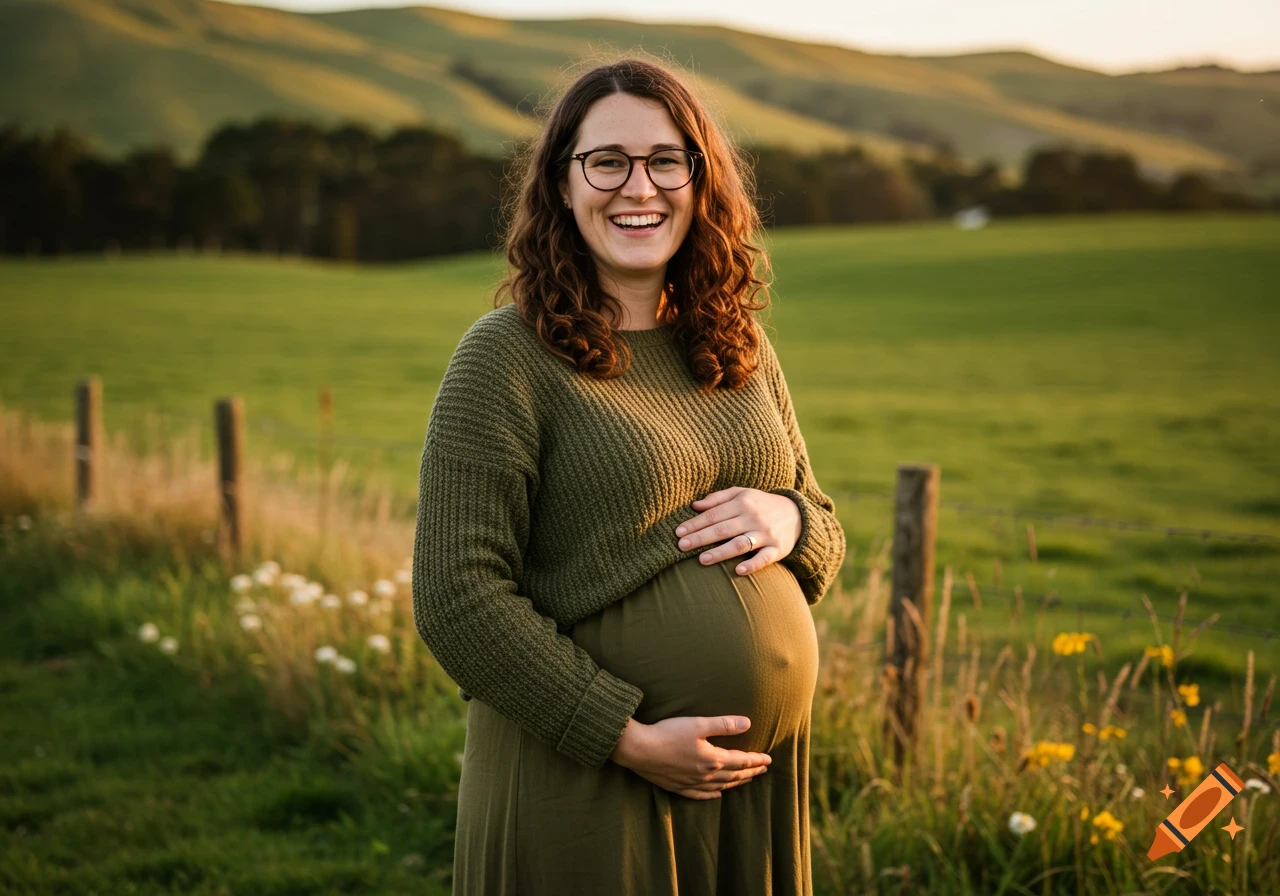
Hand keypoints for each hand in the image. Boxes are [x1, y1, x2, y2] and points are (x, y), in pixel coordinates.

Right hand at [609, 716, 771, 798]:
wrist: (638, 750)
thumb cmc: (667, 733)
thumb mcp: (698, 724)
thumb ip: (723, 725)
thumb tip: (748, 724)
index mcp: (712, 759)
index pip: (741, 761)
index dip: (756, 760)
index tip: (768, 760)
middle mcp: (705, 775)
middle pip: (734, 776)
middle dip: (750, 772)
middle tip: (762, 770)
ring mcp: (691, 783)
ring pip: (720, 786)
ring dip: (735, 783)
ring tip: (745, 780)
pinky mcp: (678, 787)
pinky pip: (701, 795)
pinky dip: (713, 794)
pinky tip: (717, 794)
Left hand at [675, 487, 801, 575]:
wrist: (797, 514)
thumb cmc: (761, 504)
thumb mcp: (742, 494)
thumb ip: (718, 498)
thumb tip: (694, 506)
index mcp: (743, 503)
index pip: (714, 514)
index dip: (695, 523)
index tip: (678, 532)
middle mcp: (753, 518)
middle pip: (723, 529)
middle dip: (701, 538)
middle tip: (681, 546)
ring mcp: (766, 534)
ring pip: (740, 544)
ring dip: (720, 552)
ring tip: (702, 559)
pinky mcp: (777, 549)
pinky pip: (764, 558)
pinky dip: (752, 564)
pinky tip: (738, 571)